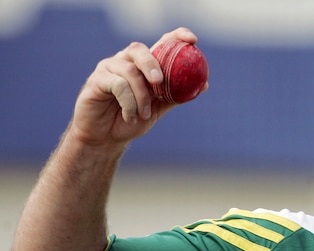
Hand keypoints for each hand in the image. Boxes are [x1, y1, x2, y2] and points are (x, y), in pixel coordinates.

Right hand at [68, 27, 200, 147]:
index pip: (160, 44)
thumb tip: (205, 84)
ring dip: (141, 96)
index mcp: (143, 65)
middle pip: (139, 50)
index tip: (192, 40)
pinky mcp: (96, 80)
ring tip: (144, 114)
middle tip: (159, 81)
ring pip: (129, 71)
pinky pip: (117, 85)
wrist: (106, 138)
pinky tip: (130, 116)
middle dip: (152, 63)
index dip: (176, 37)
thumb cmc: (132, 120)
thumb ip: (177, 95)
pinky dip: (129, 103)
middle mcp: (125, 61)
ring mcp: (109, 68)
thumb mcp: (158, 109)